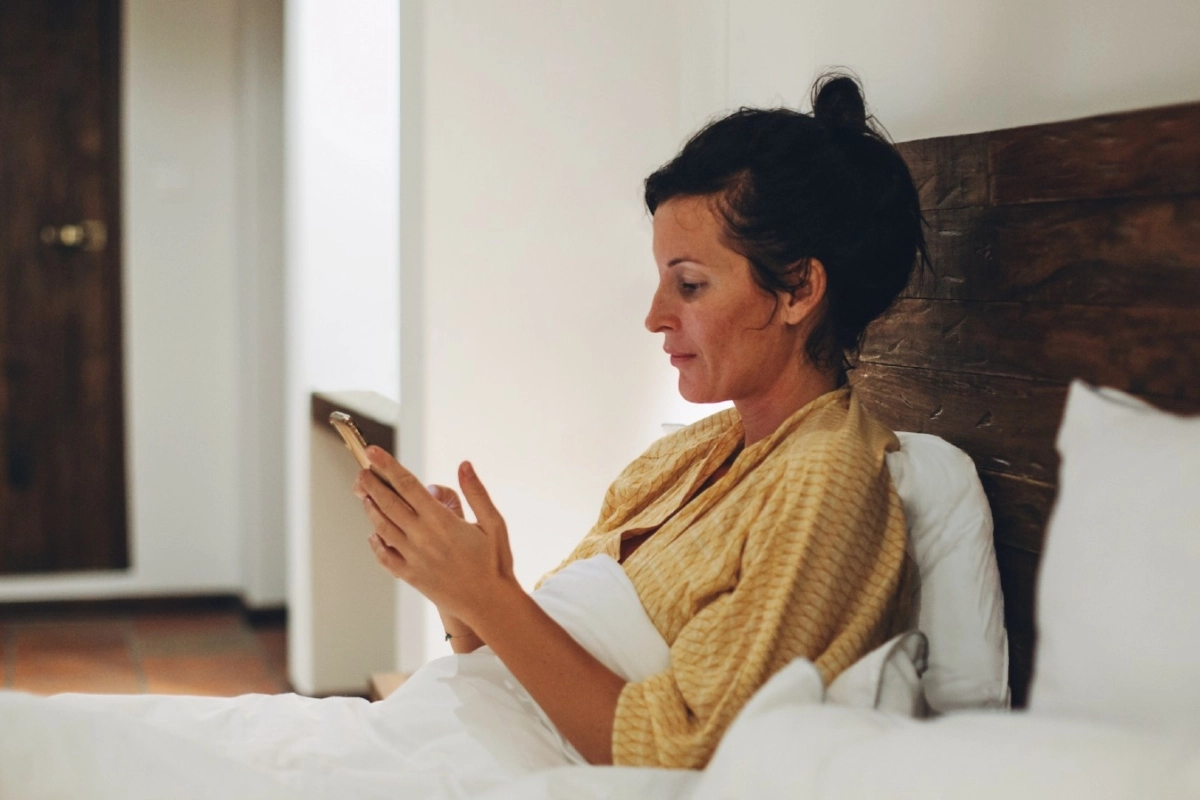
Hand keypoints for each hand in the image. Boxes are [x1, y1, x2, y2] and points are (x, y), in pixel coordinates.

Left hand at [353, 447, 516, 626]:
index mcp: (442, 521)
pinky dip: (376, 543)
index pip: (408, 486)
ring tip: (365, 496)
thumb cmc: (495, 561)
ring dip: (371, 509)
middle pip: (388, 504)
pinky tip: (374, 534)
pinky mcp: (411, 576)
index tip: (374, 453)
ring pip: (383, 528)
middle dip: (372, 485)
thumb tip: (463, 464)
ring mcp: (414, 558)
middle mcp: (423, 538)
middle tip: (361, 471)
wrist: (490, 604)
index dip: (388, 466)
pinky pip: (385, 557)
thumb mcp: (493, 522)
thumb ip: (476, 492)